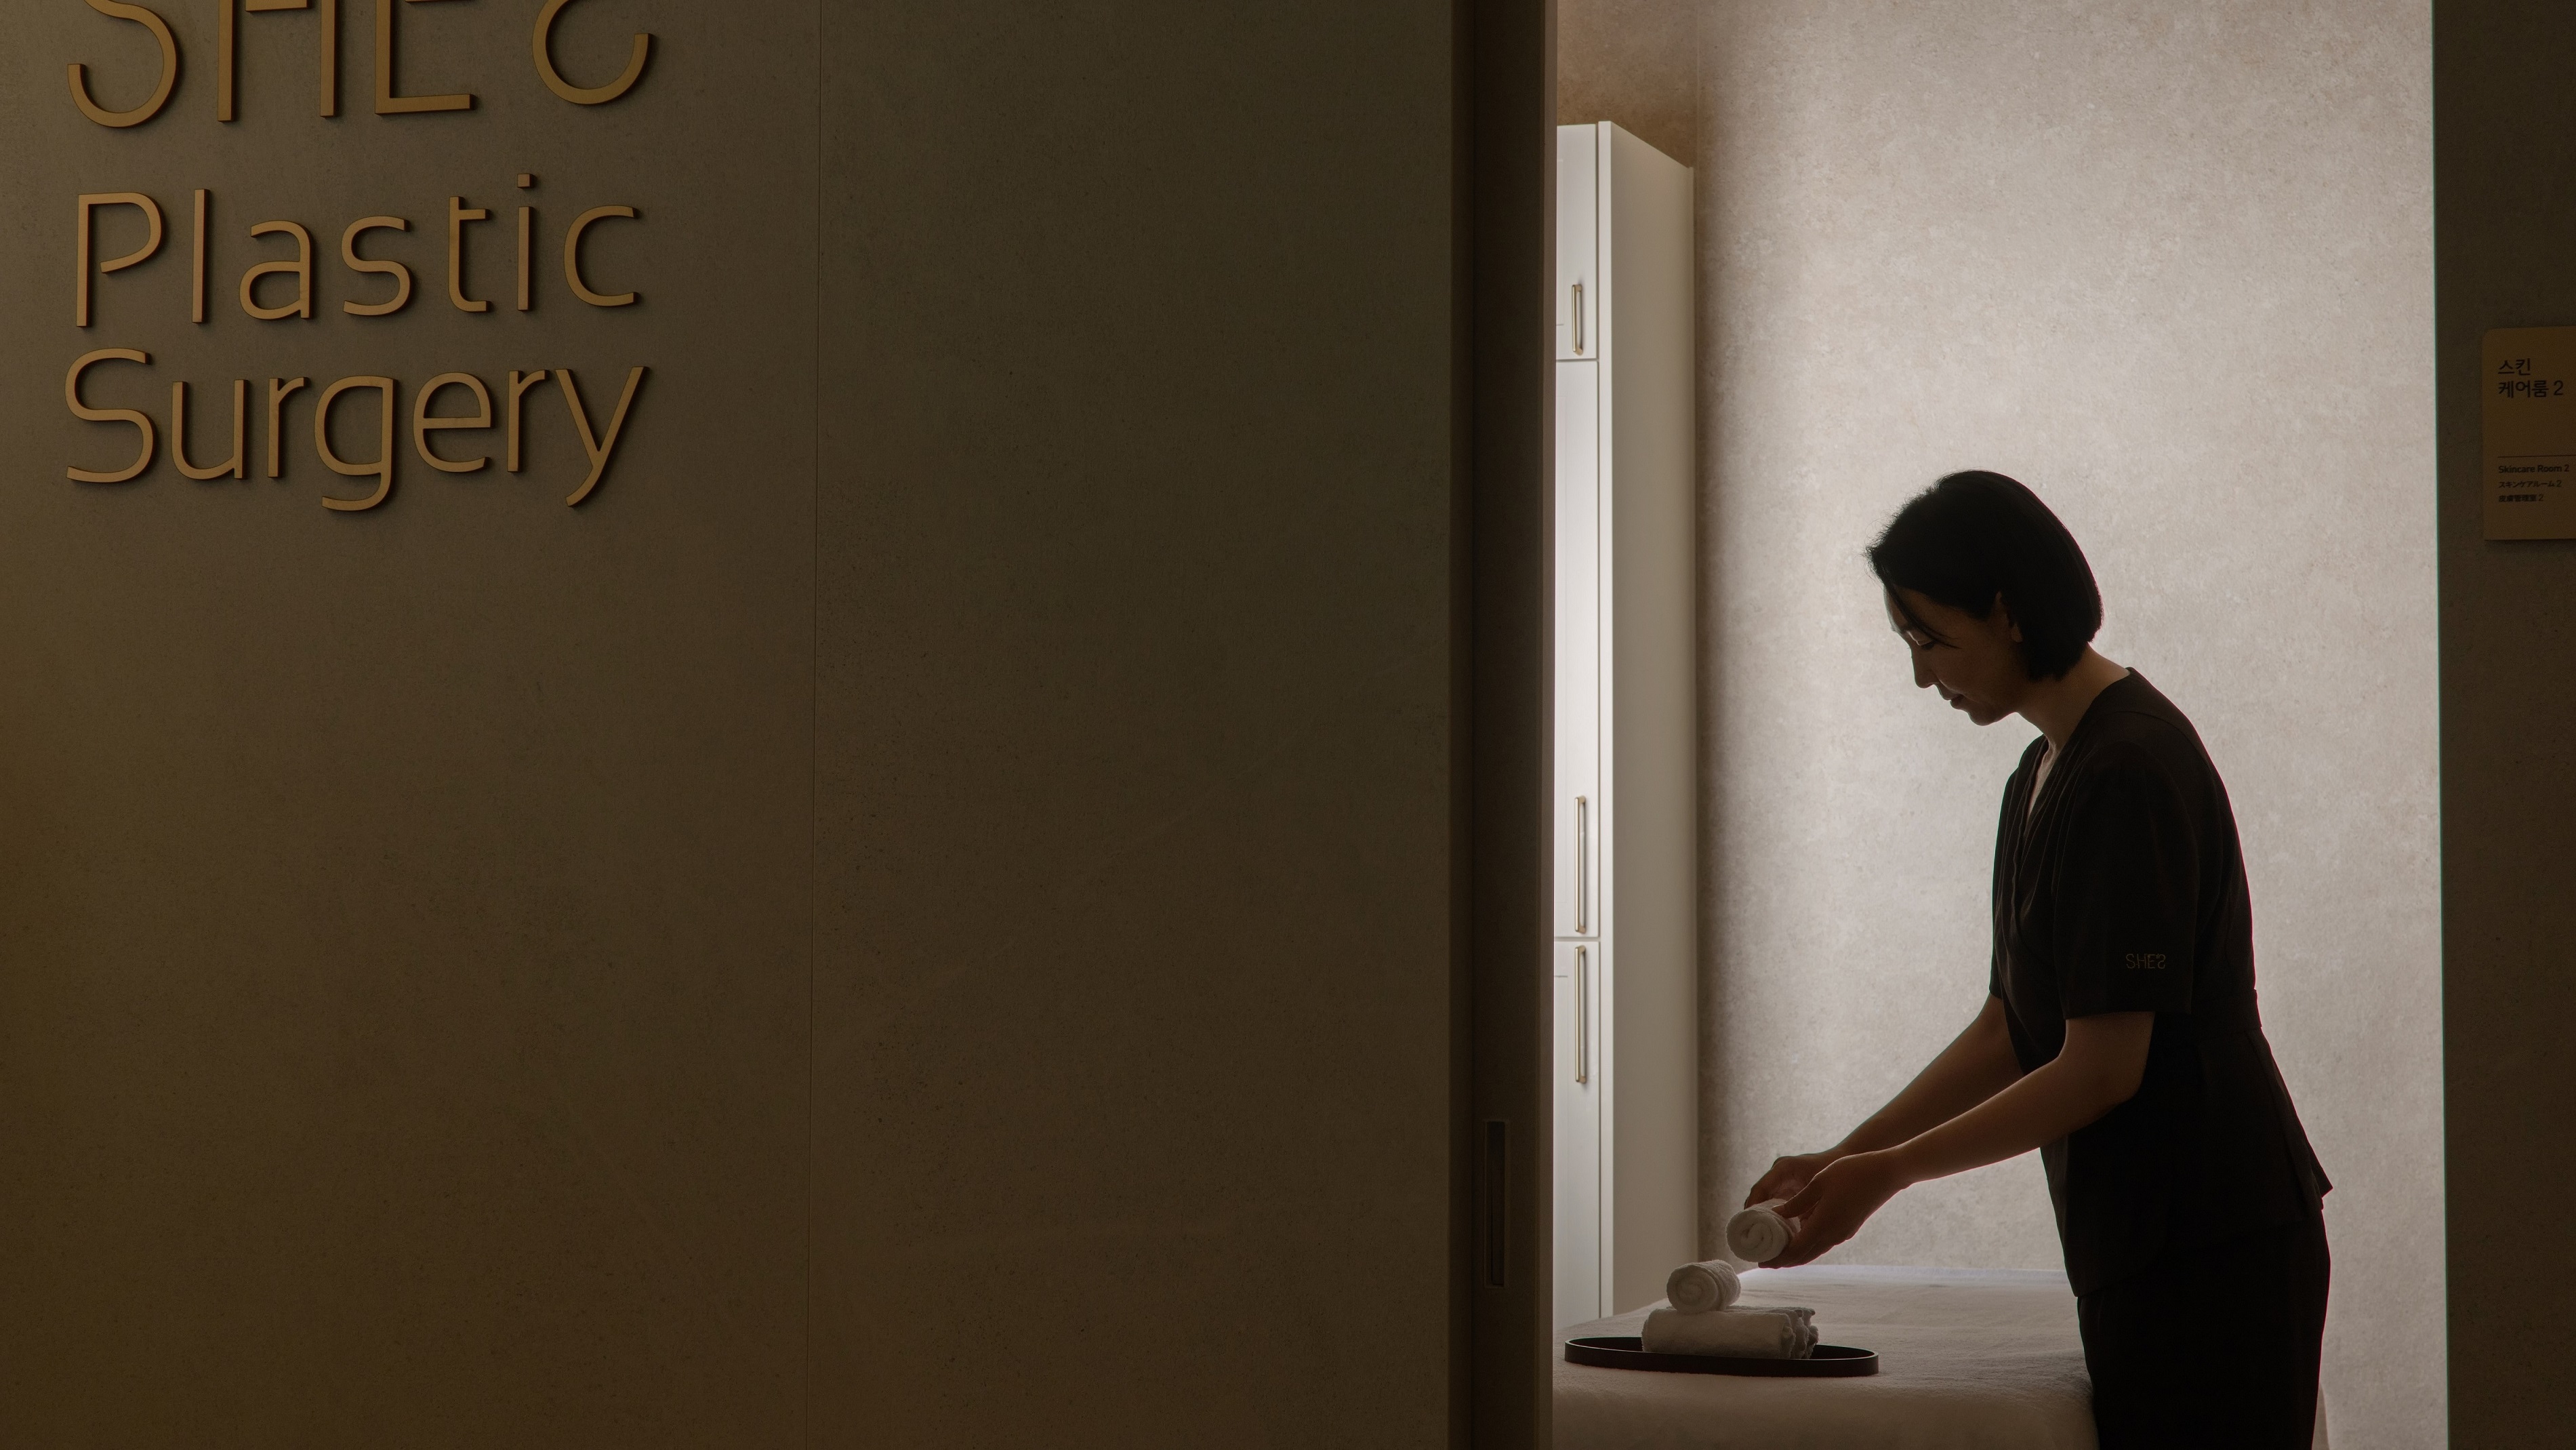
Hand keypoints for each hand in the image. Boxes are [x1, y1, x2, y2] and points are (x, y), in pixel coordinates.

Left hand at [1763, 1151, 1907, 1267]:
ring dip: (1797, 1255)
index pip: (1795, 1251)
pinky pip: (1824, 1243)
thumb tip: (1776, 1213)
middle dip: (1784, 1261)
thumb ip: (1798, 1202)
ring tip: (1779, 1252)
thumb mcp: (1819, 1183)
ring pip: (1815, 1251)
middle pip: (1804, 1256)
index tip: (1762, 1263)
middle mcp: (1833, 1234)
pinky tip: (1800, 1238)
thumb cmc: (1852, 1173)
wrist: (1886, 1174)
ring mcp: (1843, 1233)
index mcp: (1823, 1224)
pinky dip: (1809, 1246)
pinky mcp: (1848, 1228)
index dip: (1778, 1259)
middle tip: (1766, 1261)